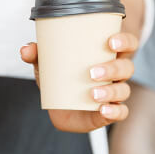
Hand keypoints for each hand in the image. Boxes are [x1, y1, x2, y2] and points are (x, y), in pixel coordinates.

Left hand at [20, 32, 136, 132]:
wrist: (58, 104)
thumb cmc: (59, 76)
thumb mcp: (47, 63)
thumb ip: (37, 55)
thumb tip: (26, 50)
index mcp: (107, 55)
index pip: (128, 44)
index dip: (125, 41)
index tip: (110, 42)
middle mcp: (116, 74)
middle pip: (127, 68)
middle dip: (113, 69)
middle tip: (92, 72)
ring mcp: (114, 93)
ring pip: (124, 90)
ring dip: (111, 91)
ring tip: (93, 93)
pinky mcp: (109, 112)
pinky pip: (121, 112)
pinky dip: (115, 112)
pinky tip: (104, 110)